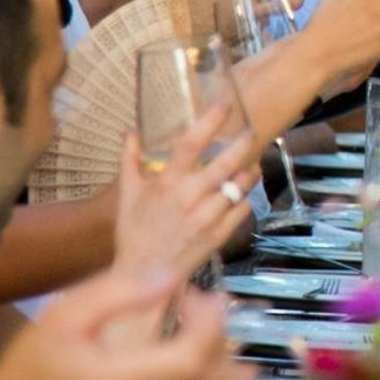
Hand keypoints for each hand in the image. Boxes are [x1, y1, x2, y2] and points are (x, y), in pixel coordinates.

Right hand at [0, 275, 251, 379]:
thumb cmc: (30, 372)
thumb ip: (117, 292)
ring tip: (214, 346)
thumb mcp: (60, 317)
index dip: (210, 320)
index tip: (197, 297)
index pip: (194, 358)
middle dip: (222, 339)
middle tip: (201, 315)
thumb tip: (172, 279)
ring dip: (235, 376)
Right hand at [112, 110, 258, 286]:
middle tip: (251, 132)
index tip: (225, 105)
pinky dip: (245, 198)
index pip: (189, 145)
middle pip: (224, 164)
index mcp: (165, 184)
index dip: (208, 122)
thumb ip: (129, 160)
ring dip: (248, 173)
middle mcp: (188, 198)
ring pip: (239, 187)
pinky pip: (242, 210)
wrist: (143, 274)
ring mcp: (206, 218)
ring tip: (251, 163)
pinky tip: (243, 192)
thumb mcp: (127, 195)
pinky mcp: (218, 236)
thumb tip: (131, 131)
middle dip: (243, 145)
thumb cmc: (134, 233)